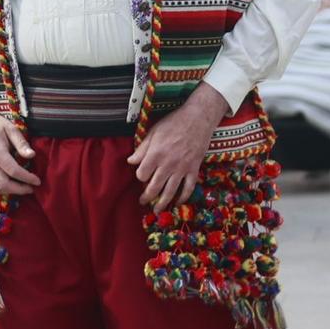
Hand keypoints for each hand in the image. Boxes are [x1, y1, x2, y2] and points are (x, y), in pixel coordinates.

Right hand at [0, 100, 40, 195]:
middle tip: (31, 188)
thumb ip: (22, 143)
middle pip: (3, 184)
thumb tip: (32, 155)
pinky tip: (9, 187)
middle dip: (20, 189)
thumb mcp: (11, 129)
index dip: (27, 178)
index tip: (37, 181)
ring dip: (10, 192)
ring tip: (22, 188)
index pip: (13, 171)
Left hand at [127, 85, 226, 207]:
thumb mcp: (153, 132)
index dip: (140, 176)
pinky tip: (178, 202)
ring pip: (170, 192)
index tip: (142, 175)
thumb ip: (142, 149)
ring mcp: (182, 168)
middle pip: (154, 187)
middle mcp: (168, 164)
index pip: (142, 175)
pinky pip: (188, 188)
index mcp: (155, 154)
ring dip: (162, 203)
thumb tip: (131, 161)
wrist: (198, 118)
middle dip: (146, 197)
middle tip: (142, 201)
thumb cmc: (174, 122)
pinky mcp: (194, 169)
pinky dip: (183, 197)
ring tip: (157, 210)